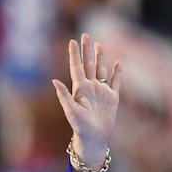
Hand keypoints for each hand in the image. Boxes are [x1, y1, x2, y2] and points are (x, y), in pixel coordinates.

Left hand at [52, 33, 120, 169]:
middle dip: (87, 50)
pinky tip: (117, 63)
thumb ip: (63, 95)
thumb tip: (54, 80)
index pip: (76, 67)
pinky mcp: (112, 97)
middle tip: (85, 35)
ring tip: (99, 44)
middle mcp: (90, 87)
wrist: (93, 136)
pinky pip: (115, 82)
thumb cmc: (79, 125)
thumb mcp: (70, 110)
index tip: (72, 41)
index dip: (74, 54)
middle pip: (89, 64)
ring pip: (101, 69)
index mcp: (79, 88)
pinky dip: (117, 72)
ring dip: (100, 57)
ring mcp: (101, 91)